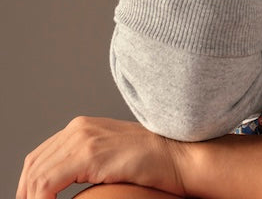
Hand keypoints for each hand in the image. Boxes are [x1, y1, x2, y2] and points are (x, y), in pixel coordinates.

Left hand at [16, 116, 184, 198]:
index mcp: (81, 126)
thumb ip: (84, 162)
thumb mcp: (108, 157)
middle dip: (27, 193)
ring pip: (36, 175)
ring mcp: (84, 138)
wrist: (176, 157)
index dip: (28, 185)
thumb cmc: (149, 162)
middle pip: (33, 165)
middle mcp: (78, 127)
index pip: (39, 157)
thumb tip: (57, 187)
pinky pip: (47, 183)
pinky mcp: (90, 153)